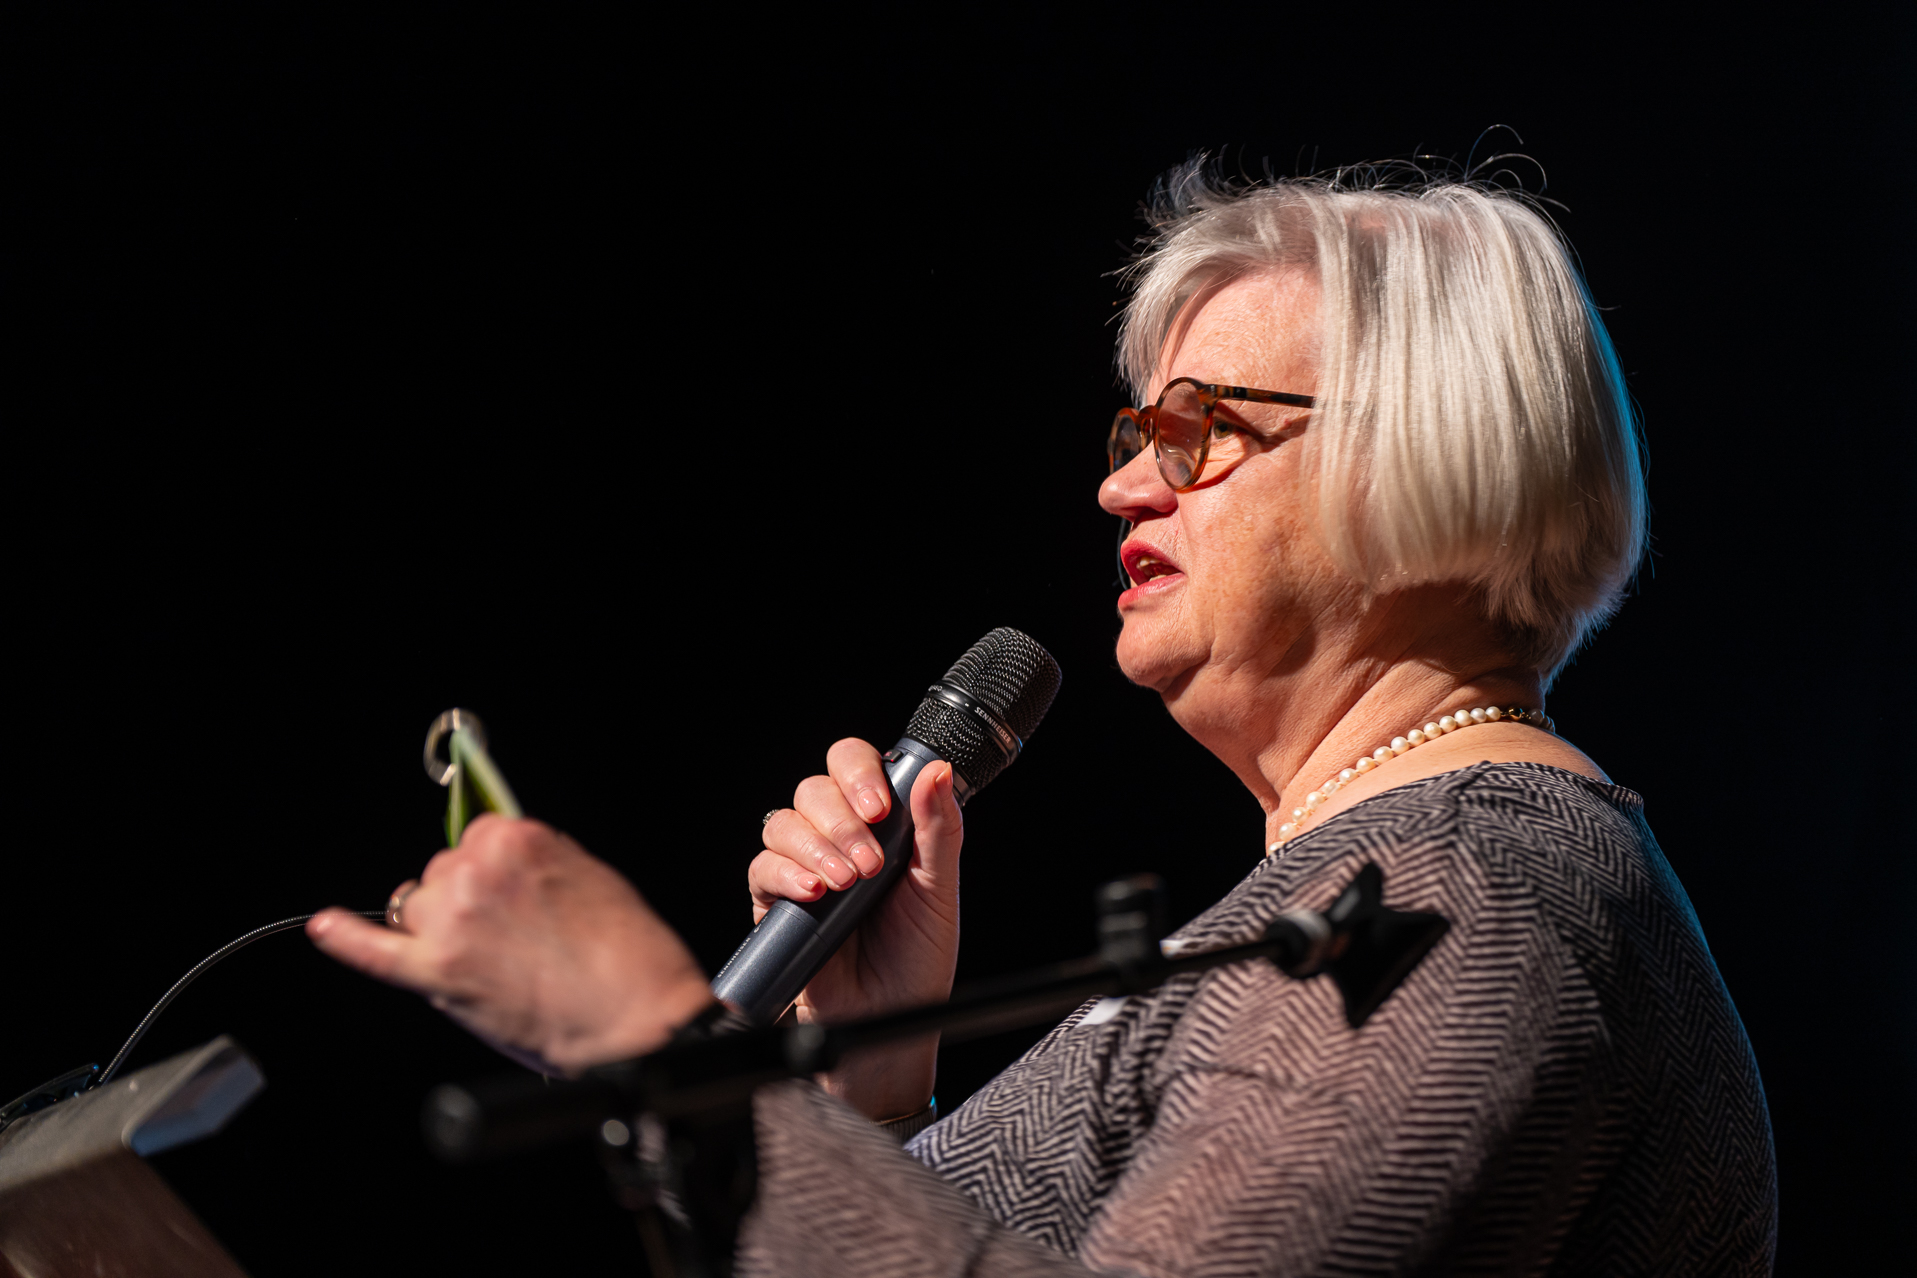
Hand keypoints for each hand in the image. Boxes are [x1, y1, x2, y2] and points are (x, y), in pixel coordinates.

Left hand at [308, 815, 713, 1073]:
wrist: (635, 1021)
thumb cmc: (627, 952)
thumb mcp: (590, 876)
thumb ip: (535, 863)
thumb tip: (500, 866)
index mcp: (518, 839)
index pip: (477, 838)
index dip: (493, 870)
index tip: (511, 893)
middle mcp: (476, 873)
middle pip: (442, 873)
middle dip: (467, 900)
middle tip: (514, 936)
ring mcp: (451, 924)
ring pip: (415, 908)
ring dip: (440, 928)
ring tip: (488, 959)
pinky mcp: (436, 975)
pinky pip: (373, 952)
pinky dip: (345, 939)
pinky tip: (324, 927)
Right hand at [753, 738, 962, 1117]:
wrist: (890, 1021)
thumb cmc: (917, 959)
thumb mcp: (939, 891)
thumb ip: (938, 830)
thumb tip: (938, 770)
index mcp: (880, 824)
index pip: (854, 765)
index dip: (860, 773)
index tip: (880, 807)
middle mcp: (838, 838)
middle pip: (814, 789)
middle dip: (841, 820)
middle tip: (870, 863)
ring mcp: (804, 868)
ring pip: (784, 823)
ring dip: (816, 847)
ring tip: (847, 884)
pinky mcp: (775, 903)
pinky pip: (762, 867)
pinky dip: (785, 874)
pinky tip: (814, 894)